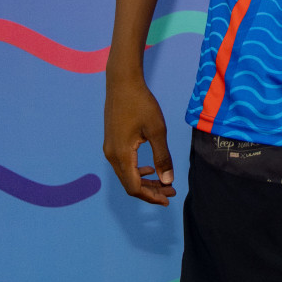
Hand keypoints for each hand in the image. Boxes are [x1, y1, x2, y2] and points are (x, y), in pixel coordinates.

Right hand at [103, 77, 176, 204]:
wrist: (122, 84)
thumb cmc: (141, 104)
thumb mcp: (157, 131)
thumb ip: (162, 157)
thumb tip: (167, 180)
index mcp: (122, 155)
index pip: (135, 187)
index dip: (152, 196)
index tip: (169, 198)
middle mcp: (112, 156)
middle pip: (130, 184)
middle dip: (151, 190)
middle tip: (171, 191)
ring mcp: (110, 149)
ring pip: (127, 175)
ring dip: (145, 181)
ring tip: (164, 182)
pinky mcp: (111, 143)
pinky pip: (124, 165)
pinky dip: (138, 171)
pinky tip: (150, 168)